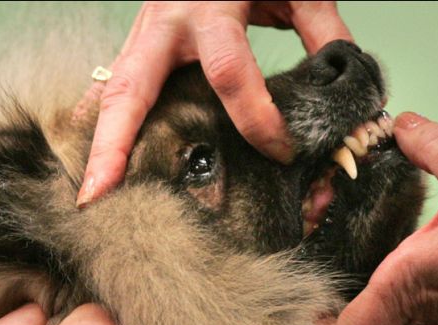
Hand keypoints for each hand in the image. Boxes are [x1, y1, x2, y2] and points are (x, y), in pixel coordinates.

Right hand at [76, 1, 351, 206]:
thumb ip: (323, 29)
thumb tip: (349, 82)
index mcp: (211, 8)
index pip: (229, 73)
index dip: (255, 117)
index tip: (280, 152)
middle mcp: (165, 24)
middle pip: (132, 91)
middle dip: (114, 144)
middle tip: (98, 193)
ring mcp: (145, 34)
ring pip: (112, 91)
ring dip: (97, 142)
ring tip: (89, 192)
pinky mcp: (140, 43)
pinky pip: (113, 84)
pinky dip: (99, 120)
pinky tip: (89, 156)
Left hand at [330, 112, 437, 324]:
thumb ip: (431, 145)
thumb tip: (400, 125)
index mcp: (403, 285)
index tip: (299, 317)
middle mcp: (416, 320)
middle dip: (337, 320)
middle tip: (321, 295)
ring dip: (371, 318)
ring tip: (359, 286)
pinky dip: (401, 320)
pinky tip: (408, 292)